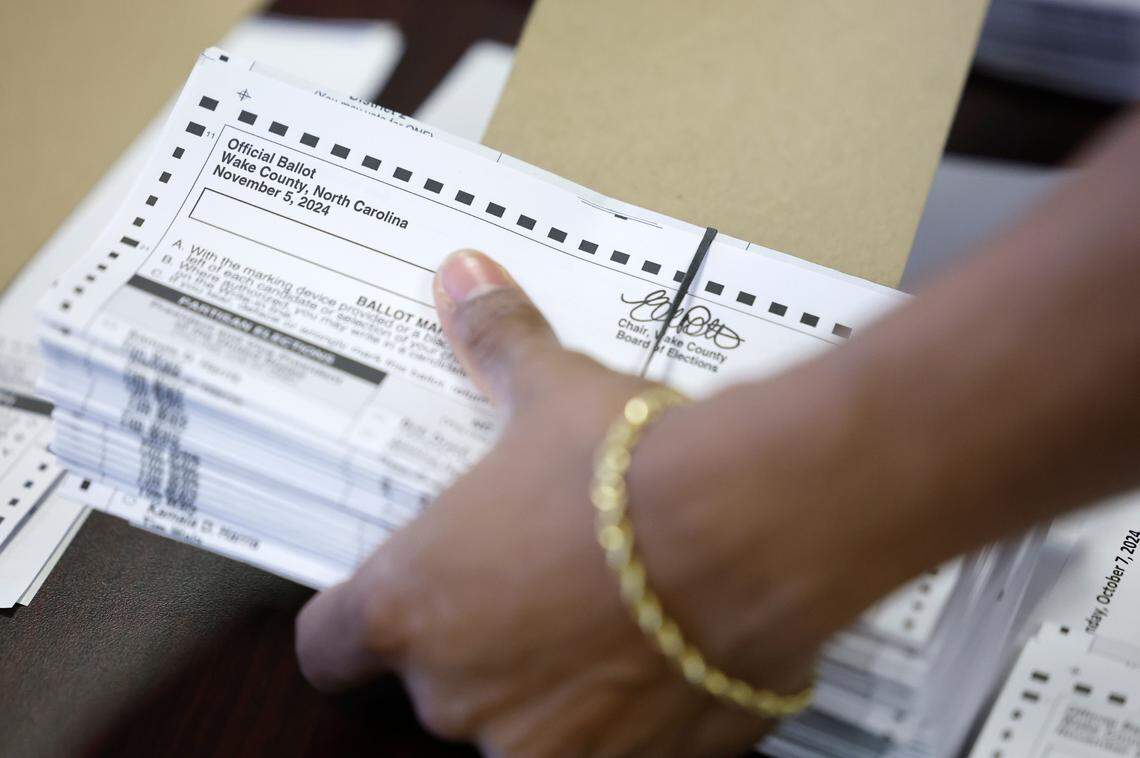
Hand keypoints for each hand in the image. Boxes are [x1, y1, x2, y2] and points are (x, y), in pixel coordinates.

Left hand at [297, 250, 842, 756]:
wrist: (751, 527)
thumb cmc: (630, 467)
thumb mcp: (551, 395)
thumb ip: (496, 345)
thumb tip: (463, 276)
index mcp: (412, 606)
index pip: (329, 647)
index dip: (355, 624)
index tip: (390, 600)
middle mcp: (461, 693)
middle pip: (440, 679)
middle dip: (483, 635)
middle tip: (539, 575)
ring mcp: (544, 744)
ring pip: (524, 720)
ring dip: (554, 678)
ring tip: (612, 606)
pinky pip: (609, 742)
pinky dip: (627, 709)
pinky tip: (668, 643)